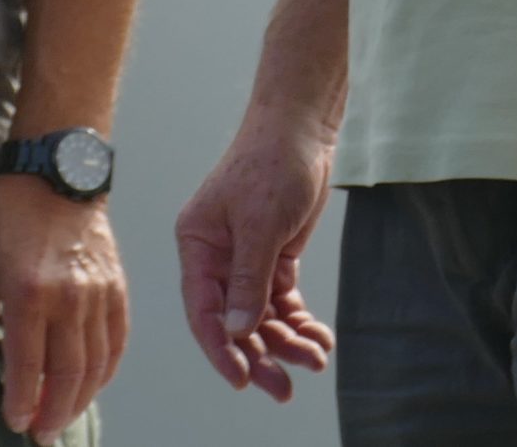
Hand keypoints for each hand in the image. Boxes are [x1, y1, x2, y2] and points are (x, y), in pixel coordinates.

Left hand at [0, 178, 127, 441]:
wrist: (57, 171)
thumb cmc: (10, 213)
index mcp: (29, 291)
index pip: (29, 366)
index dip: (22, 402)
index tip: (15, 423)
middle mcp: (69, 296)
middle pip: (68, 373)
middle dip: (55, 412)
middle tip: (42, 435)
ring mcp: (98, 292)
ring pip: (96, 363)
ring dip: (81, 398)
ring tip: (63, 417)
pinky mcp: (116, 286)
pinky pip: (117, 340)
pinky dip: (107, 369)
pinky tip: (92, 384)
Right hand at [174, 112, 337, 397]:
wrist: (302, 127)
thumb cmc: (273, 163)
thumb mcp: (261, 223)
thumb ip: (250, 279)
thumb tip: (240, 331)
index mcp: (198, 245)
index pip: (203, 310)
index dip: (220, 349)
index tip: (243, 379)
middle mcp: (217, 257)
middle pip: (233, 321)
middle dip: (259, 355)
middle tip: (283, 388)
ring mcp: (246, 258)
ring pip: (260, 316)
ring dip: (285, 341)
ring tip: (315, 358)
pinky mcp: (274, 255)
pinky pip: (281, 300)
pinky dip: (298, 321)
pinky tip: (318, 337)